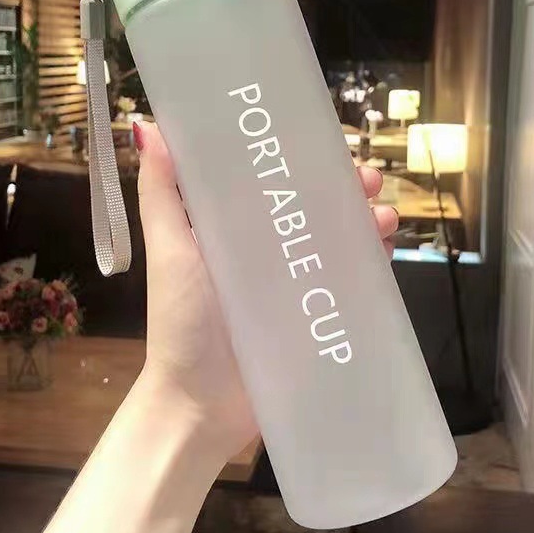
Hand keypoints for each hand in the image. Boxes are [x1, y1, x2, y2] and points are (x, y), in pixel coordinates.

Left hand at [133, 121, 398, 465]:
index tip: (324, 141)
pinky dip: (372, 261)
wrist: (202, 405)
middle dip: (345, 186)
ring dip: (366, 219)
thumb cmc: (181, 323)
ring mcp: (296, 284)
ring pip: (340, 239)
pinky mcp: (317, 315)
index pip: (273, 183)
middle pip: (314, 207)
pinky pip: (350, 282)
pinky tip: (385, 249)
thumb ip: (161, 195)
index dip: (300, 160)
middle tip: (367, 176)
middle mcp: (268, 251)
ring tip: (384, 214)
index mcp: (234, 229)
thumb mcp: (169, 251)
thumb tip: (149, 127)